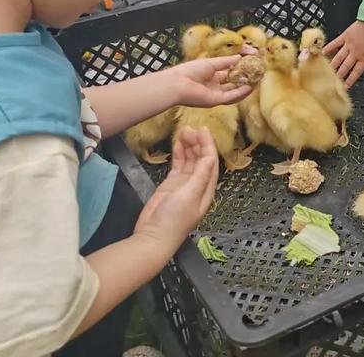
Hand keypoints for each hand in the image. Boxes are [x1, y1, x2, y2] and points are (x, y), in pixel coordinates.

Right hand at [134, 127, 218, 246]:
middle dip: (197, 142)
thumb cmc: (174, 219)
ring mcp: (184, 184)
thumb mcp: (190, 195)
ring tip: (183, 130)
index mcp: (207, 188)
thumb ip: (200, 175)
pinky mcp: (171, 184)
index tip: (202, 129)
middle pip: (201, 158)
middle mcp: (198, 184)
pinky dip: (179, 153)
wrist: (153, 236)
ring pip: (189, 159)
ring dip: (188, 145)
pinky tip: (178, 142)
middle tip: (189, 127)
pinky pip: (178, 164)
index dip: (207, 144)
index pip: (210, 161)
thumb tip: (210, 156)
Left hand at [161, 56, 254, 107]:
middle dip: (245, 78)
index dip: (240, 68)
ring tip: (257, 80)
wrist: (178, 83)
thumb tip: (240, 57)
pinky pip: (231, 97)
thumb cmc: (190, 70)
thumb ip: (227, 61)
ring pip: (234, 92)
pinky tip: (249, 87)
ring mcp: (215, 95)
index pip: (229, 72)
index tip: (250, 62)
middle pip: (233, 83)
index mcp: (211, 76)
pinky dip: (240, 92)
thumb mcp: (211, 63)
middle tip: (257, 73)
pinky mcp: (216, 101)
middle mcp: (215, 86)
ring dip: (246, 87)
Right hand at [324, 21, 363, 88]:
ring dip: (333, 65)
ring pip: (339, 57)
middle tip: (334, 80)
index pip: (356, 72)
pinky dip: (329, 48)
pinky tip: (323, 52)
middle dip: (339, 75)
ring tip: (327, 71)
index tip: (346, 86)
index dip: (351, 80)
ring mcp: (348, 45)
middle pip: (345, 67)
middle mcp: (355, 53)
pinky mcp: (344, 37)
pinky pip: (335, 43)